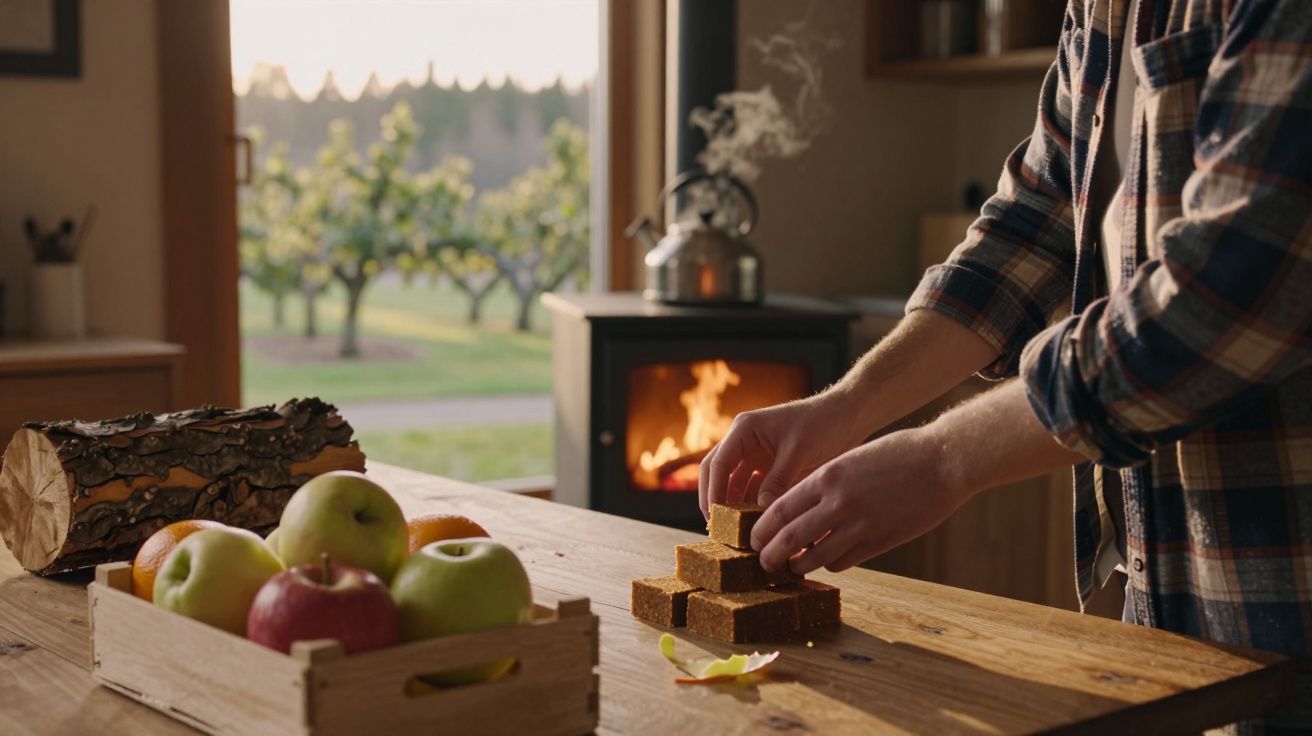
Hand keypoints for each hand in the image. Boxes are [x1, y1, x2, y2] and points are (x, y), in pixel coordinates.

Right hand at [698, 390, 866, 517]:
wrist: (847, 416)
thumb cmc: (822, 423)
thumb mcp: (798, 452)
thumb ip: (777, 481)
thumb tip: (761, 512)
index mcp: (745, 429)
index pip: (718, 463)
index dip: (713, 491)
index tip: (716, 518)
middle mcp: (745, 441)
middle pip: (718, 472)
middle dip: (715, 500)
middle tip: (719, 528)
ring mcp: (757, 454)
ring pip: (734, 483)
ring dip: (733, 505)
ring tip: (737, 531)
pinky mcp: (770, 466)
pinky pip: (754, 488)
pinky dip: (752, 504)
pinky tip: (756, 523)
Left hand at [750, 427, 972, 573]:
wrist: (944, 460)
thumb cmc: (899, 454)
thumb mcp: (852, 459)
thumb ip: (827, 483)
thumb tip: (804, 507)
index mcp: (827, 476)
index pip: (780, 509)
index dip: (762, 529)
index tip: (754, 539)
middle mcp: (838, 501)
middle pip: (789, 538)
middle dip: (770, 555)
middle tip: (763, 563)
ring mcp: (859, 524)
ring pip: (813, 557)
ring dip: (797, 566)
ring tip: (791, 569)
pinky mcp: (880, 540)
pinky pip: (842, 561)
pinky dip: (829, 564)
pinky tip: (828, 561)